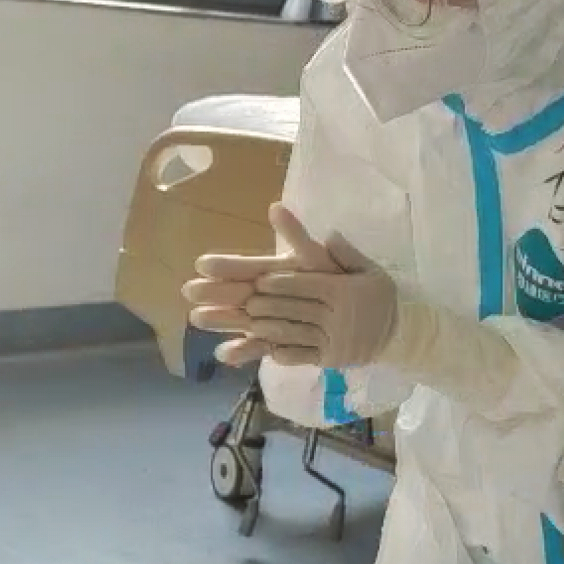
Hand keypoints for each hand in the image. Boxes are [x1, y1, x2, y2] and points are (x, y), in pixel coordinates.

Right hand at [184, 204, 345, 366]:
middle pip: (239, 294)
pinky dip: (244, 352)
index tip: (203, 263)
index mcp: (282, 272)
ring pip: (243, 320)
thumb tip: (277, 208)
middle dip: (215, 293)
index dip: (228, 266)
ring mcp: (275, 320)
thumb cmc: (351, 286)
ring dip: (221, 320)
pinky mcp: (283, 343)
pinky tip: (225, 354)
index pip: (250, 267)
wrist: (374, 322)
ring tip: (197, 318)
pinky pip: (260, 348)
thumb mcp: (330, 260)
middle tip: (189, 291)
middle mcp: (273, 296)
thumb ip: (305, 242)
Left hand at [242, 221, 399, 369]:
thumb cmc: (380, 298)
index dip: (280, 284)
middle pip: (294, 308)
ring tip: (249, 323)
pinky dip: (283, 352)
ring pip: (294, 333)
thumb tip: (328, 234)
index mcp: (344, 291)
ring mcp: (334, 341)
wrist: (400, 335)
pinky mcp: (331, 360)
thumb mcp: (370, 270)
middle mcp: (337, 316)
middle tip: (246, 301)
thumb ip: (346, 253)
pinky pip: (302, 356)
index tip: (260, 281)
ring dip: (268, 328)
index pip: (306, 285)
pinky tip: (267, 348)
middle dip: (267, 305)